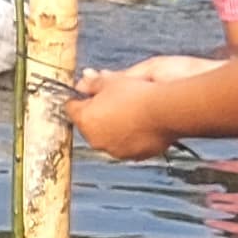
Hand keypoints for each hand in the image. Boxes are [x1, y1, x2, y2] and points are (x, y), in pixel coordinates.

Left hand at [72, 53, 215, 154]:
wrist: (166, 111)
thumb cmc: (138, 94)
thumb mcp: (110, 81)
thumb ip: (91, 84)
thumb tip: (81, 84)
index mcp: (85, 120)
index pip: (71, 108)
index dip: (80, 98)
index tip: (88, 92)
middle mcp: (96, 139)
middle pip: (88, 124)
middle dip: (96, 113)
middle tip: (111, 100)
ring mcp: (114, 150)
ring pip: (107, 136)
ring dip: (113, 126)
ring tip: (129, 111)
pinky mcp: (132, 156)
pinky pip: (125, 145)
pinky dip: (128, 137)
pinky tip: (139, 124)